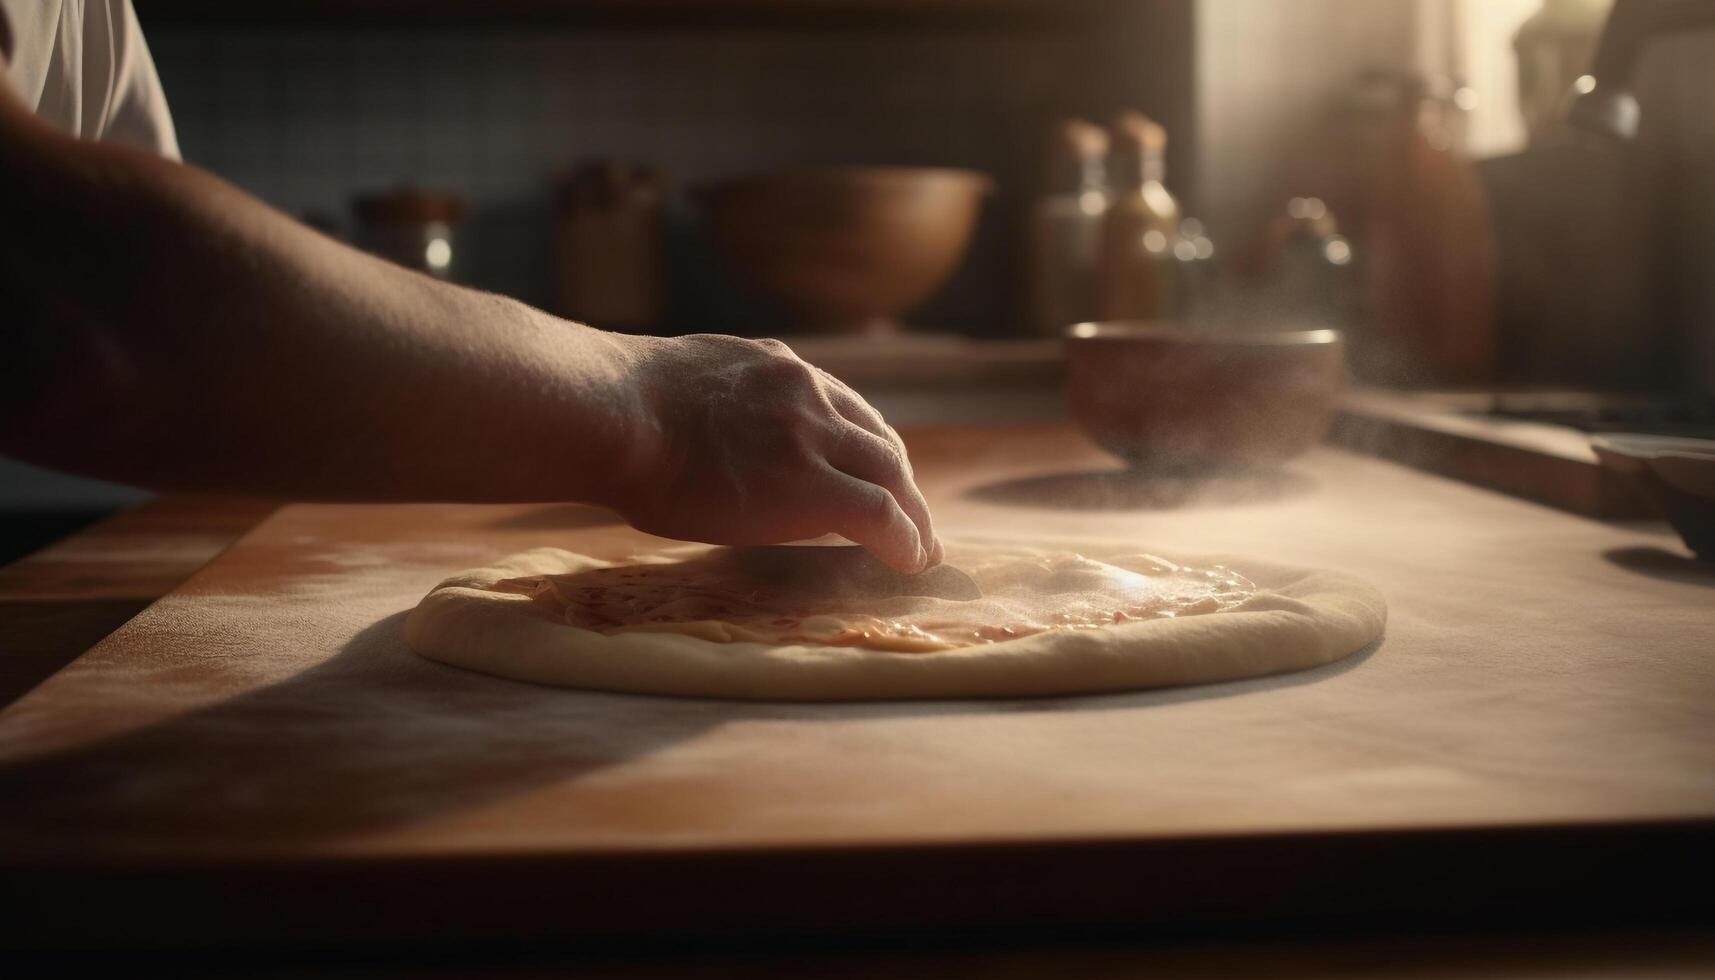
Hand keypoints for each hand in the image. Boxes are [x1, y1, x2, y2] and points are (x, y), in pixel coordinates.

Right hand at [609, 334, 939, 572]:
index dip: (862, 444)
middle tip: (910, 515)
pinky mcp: (816, 487)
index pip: (838, 405)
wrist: (612, 415)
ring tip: (920, 548)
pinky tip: (910, 563)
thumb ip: (709, 402)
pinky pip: (882, 516)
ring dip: (913, 515)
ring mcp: (814, 436)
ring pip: (891, 475)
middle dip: (898, 480)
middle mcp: (805, 392)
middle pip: (877, 439)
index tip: (870, 471)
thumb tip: (692, 435)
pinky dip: (905, 541)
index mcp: (771, 367)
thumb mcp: (675, 380)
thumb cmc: (609, 408)